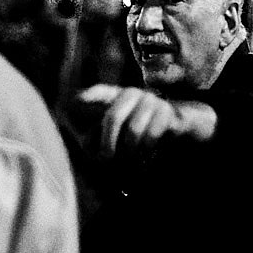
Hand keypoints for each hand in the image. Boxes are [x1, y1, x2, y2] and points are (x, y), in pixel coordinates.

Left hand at [72, 84, 216, 159]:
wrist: (176, 125)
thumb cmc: (139, 129)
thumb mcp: (119, 132)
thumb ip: (101, 136)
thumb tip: (86, 145)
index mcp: (117, 95)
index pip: (101, 92)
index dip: (89, 96)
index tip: (75, 100)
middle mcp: (132, 94)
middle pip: (113, 117)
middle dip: (107, 142)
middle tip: (106, 159)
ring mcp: (150, 101)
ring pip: (133, 130)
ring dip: (129, 152)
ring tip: (128, 161)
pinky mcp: (167, 112)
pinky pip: (152, 136)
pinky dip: (146, 151)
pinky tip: (145, 157)